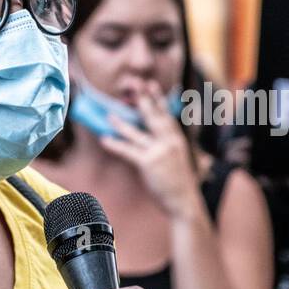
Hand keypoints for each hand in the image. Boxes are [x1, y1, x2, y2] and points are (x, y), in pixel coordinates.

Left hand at [98, 80, 201, 218]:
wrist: (183, 201)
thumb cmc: (179, 184)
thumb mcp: (177, 161)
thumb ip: (166, 148)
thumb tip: (151, 140)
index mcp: (177, 141)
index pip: (166, 116)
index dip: (159, 100)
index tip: (152, 86)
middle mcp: (170, 142)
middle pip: (153, 118)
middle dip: (144, 101)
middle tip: (135, 87)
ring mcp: (159, 152)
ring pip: (137, 133)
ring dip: (121, 123)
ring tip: (110, 115)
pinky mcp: (149, 163)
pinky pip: (128, 151)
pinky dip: (115, 144)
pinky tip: (105, 139)